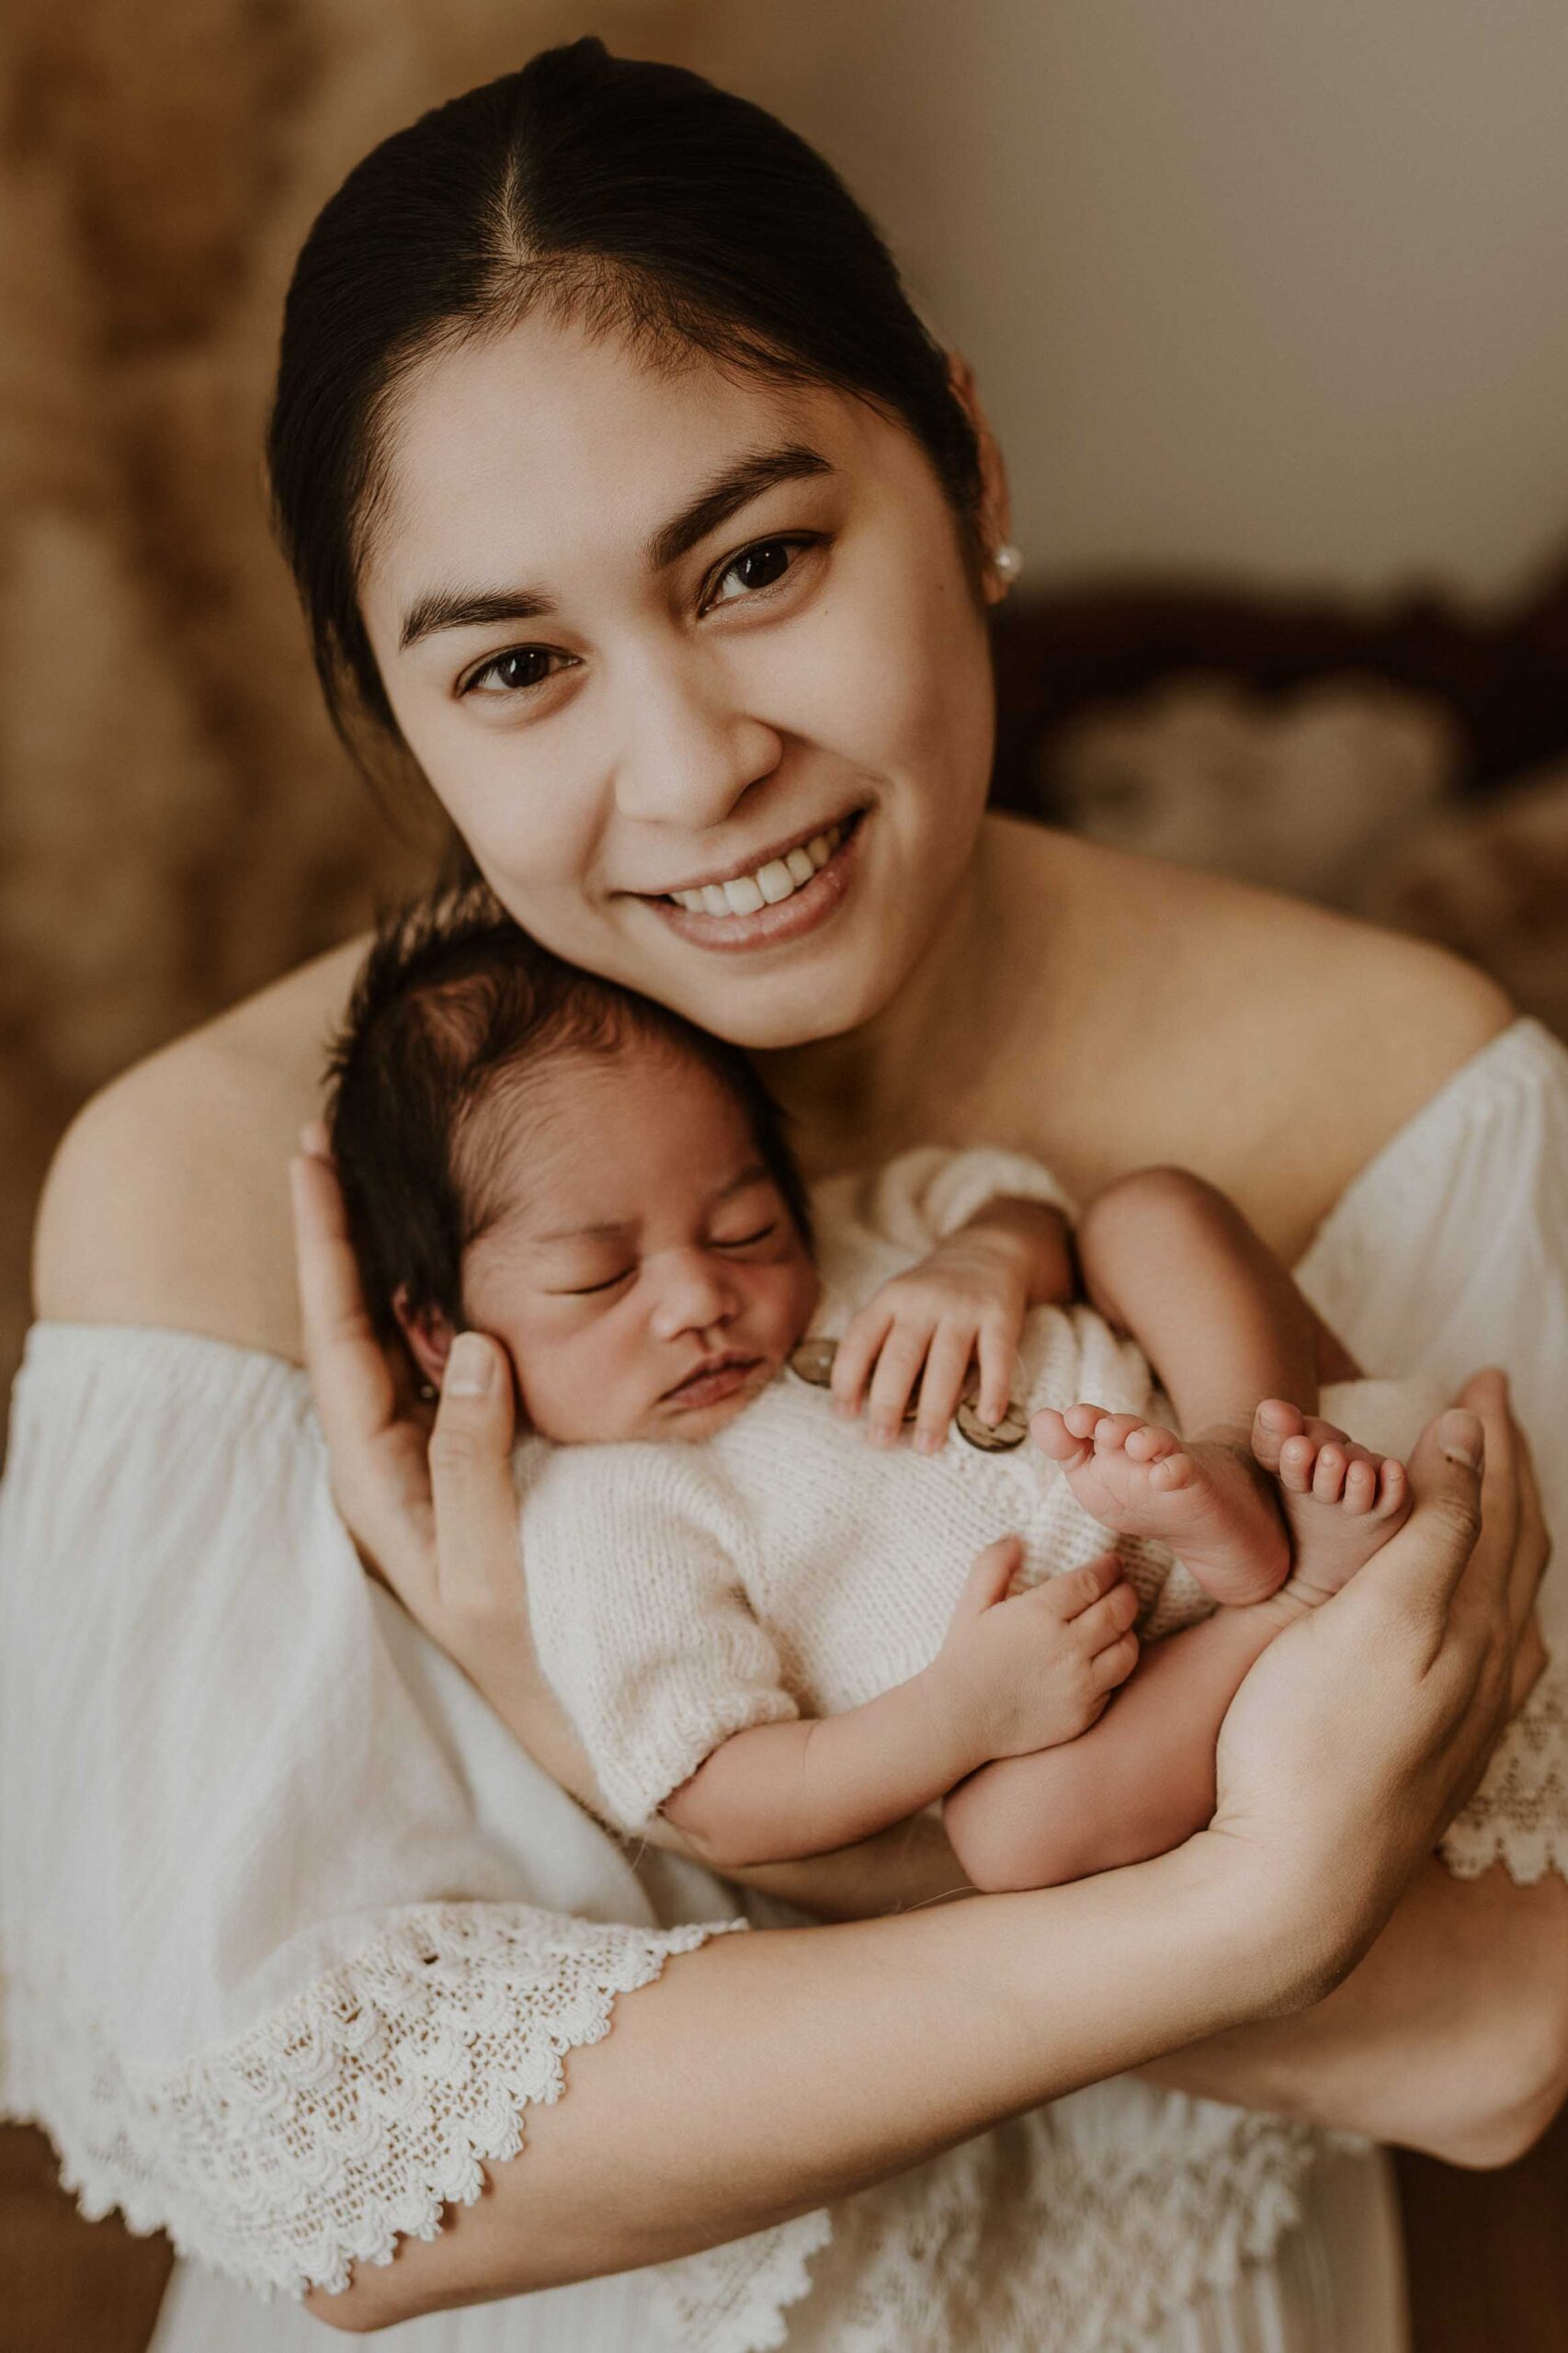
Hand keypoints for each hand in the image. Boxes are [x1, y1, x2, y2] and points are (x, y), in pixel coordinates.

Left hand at [289, 1129, 587, 1788]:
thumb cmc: (533, 1652)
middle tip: (338, 1135)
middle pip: (357, 1317)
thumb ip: (471, 1456)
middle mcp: (391, 1457)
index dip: (326, 1242)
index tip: (314, 1154)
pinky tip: (463, 1263)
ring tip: (390, 1174)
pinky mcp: (475, 1463)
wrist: (582, 1717)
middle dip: (347, 1228)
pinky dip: (447, 1300)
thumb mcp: (489, 1564)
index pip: (338, 1333)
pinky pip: (449, 1363)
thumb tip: (471, 1342)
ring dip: (394, 1255)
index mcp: (377, 1477)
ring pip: (402, 1335)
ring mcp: (430, 1460)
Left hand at [831, 1221, 1040, 1452]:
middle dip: (888, 1404)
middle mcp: (923, 1302)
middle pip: (900, 1358)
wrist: (988, 1250)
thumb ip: (880, 1342)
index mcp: (890, 1299)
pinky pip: (996, 1358)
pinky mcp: (1000, 1316)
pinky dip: (993, 1390)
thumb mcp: (898, 1302)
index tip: (845, 1415)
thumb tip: (858, 1405)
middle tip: (882, 1440)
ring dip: (934, 1409)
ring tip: (927, 1446)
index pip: (860, 1341)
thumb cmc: (932, 1292)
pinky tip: (986, 1419)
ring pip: (945, 1364)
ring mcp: (963, 1308)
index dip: (847, 1380)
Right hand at [931, 1536, 1140, 1766]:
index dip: (1109, 1569)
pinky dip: (1117, 1664)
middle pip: (1119, 1610)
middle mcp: (1066, 1647)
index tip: (1113, 1564)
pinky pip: (1116, 1682)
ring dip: (1128, 1629)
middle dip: (1126, 1593)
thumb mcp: (972, 1603)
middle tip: (1124, 1587)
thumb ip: (993, 1564)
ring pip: (1127, 1648)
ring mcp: (1079, 1684)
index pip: (1092, 1582)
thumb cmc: (965, 1657)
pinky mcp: (1084, 1713)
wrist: (959, 1719)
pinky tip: (1105, 1656)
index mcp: (1039, 1614)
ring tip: (1119, 1622)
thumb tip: (1018, 1540)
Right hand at [1200, 1370, 1550, 2000]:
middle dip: (1504, 1470)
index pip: (1498, 1503)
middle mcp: (1488, 1668)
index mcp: (1476, 1622)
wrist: (1291, 1887)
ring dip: (1499, 1529)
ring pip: (1505, 1598)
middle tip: (1487, 1409)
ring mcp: (1464, 1716)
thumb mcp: (1377, 1614)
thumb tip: (1467, 1444)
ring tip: (1489, 1490)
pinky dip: (1485, 1593)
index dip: (1488, 1436)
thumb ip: (1432, 1526)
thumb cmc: (1311, 1745)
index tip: (1475, 1379)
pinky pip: (1487, 1646)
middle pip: (1513, 1545)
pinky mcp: (1433, 1753)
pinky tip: (1476, 1614)